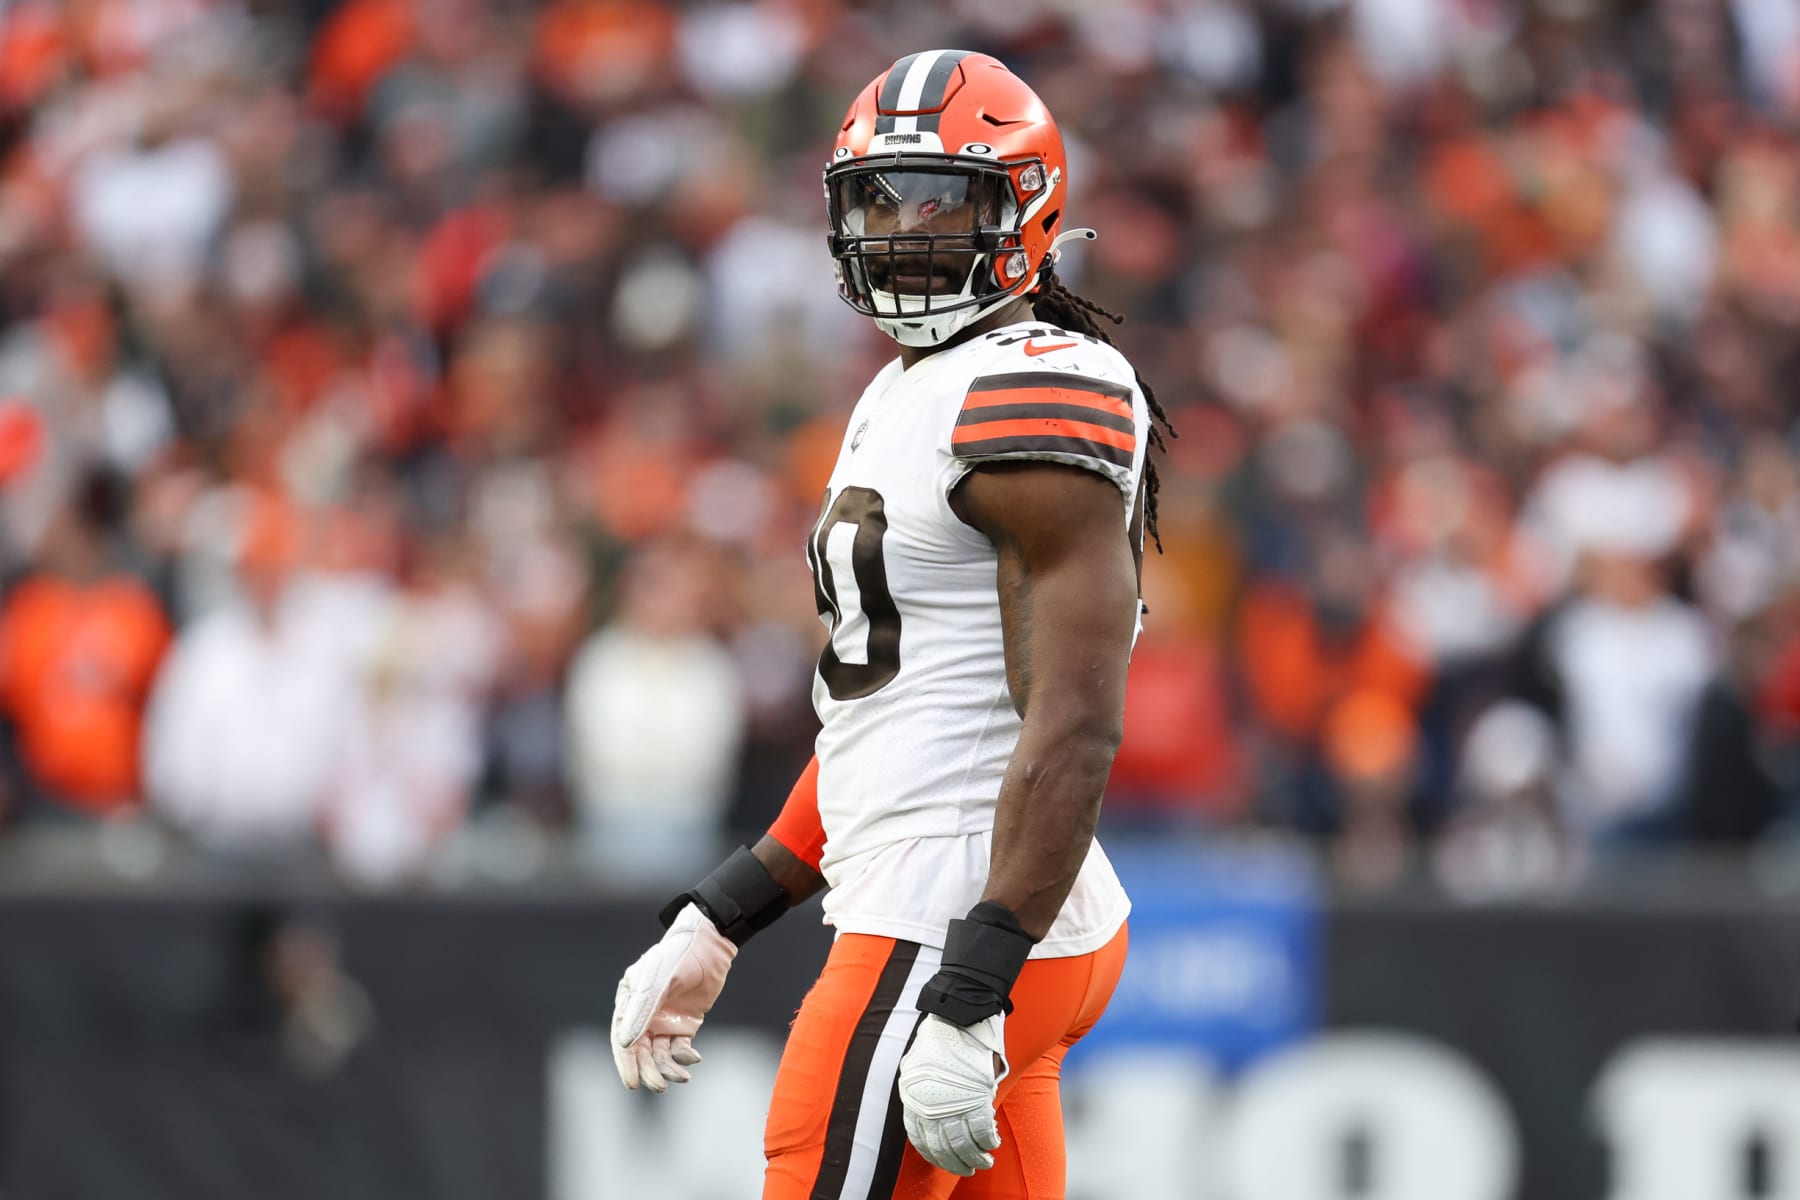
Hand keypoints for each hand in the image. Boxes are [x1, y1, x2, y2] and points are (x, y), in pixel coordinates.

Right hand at [611, 903, 736, 1091]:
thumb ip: (642, 1011)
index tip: (632, 1083)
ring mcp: (663, 1020)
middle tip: (660, 1087)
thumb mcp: (657, 981)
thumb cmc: (677, 957)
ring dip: (668, 1068)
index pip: (622, 1038)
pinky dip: (684, 1057)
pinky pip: (679, 1048)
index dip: (626, 1062)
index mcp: (629, 1002)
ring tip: (682, 1077)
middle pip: (641, 1051)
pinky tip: (693, 1058)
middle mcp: (643, 1015)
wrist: (710, 945)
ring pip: (659, 1053)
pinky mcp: (684, 1024)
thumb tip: (626, 1044)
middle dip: (649, 1070)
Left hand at [897, 1012, 1008, 1174]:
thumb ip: (924, 1091)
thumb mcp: (917, 1066)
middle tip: (968, 1169)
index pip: (919, 1140)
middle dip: (956, 1163)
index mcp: (912, 1098)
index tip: (944, 1162)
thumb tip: (933, 1115)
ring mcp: (952, 1103)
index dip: (934, 1155)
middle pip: (942, 1147)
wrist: (958, 1016)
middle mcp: (928, 1105)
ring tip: (984, 1162)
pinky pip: (982, 1131)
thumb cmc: (940, 1037)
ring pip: (963, 1145)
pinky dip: (988, 1141)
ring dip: (975, 1158)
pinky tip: (993, 1144)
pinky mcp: (975, 1098)